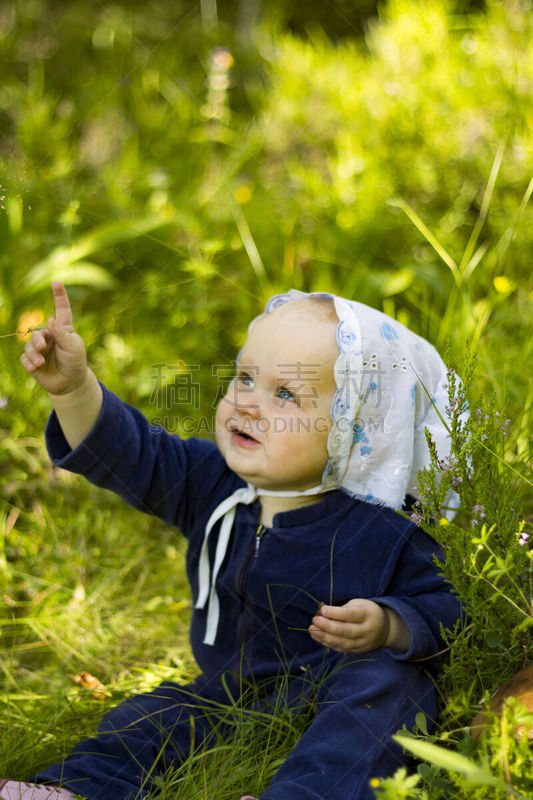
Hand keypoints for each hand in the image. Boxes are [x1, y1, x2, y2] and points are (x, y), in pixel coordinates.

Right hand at [20, 281, 87, 395]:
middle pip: (37, 332)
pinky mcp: (32, 361)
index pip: (62, 310)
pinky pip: (24, 358)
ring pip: (28, 345)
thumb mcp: (74, 348)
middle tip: (43, 348)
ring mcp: (40, 349)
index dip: (59, 296)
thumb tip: (50, 320)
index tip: (56, 282)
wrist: (70, 384)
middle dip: (37, 340)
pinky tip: (37, 368)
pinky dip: (29, 363)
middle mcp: (50, 337)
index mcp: (63, 330)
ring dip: (33, 354)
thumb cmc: (75, 363)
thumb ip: (62, 334)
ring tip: (41, 363)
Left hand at [309, 599, 396, 653]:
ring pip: (343, 642)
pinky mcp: (359, 651)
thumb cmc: (367, 612)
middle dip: (328, 626)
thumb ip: (343, 609)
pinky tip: (318, 637)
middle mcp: (367, 631)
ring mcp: (364, 643)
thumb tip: (322, 613)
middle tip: (315, 620)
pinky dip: (328, 643)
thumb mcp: (359, 604)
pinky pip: (342, 649)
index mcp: (368, 615)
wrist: (385, 629)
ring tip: (312, 630)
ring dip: (325, 637)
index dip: (336, 613)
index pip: (351, 615)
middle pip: (346, 631)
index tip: (322, 610)